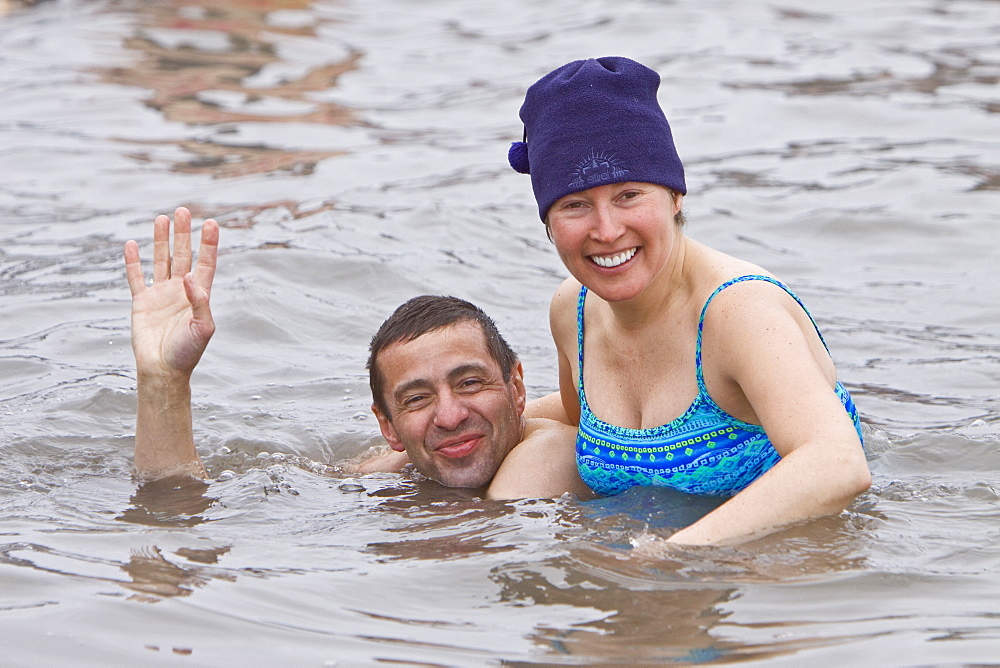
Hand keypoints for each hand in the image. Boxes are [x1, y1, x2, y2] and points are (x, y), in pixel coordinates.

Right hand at [124, 208, 217, 378]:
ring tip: (161, 218)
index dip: (208, 244)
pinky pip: (136, 277)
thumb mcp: (203, 328)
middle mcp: (181, 291)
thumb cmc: (187, 353)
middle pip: (183, 255)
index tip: (211, 223)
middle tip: (183, 211)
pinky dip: (134, 261)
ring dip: (162, 240)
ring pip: (161, 260)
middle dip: (184, 234)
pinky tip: (132, 244)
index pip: (206, 263)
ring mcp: (160, 295)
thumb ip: (200, 302)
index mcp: (199, 296)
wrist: (163, 371)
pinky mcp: (141, 302)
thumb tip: (190, 277)